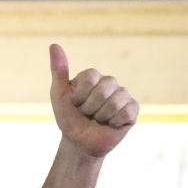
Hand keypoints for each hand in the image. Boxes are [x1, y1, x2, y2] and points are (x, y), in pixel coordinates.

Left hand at [49, 44, 138, 158]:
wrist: (79, 143)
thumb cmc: (68, 118)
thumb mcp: (58, 95)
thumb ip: (58, 71)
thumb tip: (54, 45)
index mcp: (93, 77)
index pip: (91, 77)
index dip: (79, 95)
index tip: (74, 103)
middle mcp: (110, 83)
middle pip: (104, 89)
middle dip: (89, 107)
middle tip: (86, 113)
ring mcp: (123, 95)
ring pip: (115, 102)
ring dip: (101, 117)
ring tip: (97, 119)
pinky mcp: (133, 110)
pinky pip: (127, 112)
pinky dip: (114, 123)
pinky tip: (111, 124)